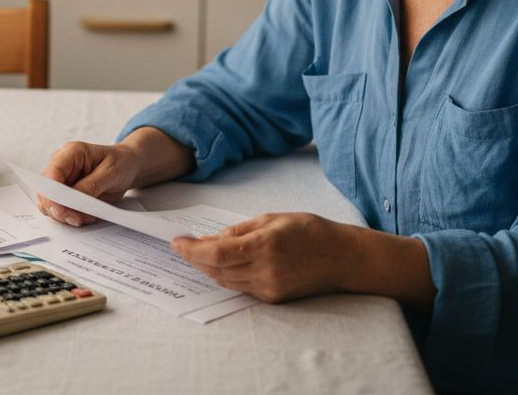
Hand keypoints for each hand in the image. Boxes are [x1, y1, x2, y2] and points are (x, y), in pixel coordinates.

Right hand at [37, 141, 141, 225]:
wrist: (127, 166)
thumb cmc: (120, 163)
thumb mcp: (111, 172)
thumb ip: (91, 185)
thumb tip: (73, 200)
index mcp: (71, 153)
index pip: (51, 173)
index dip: (52, 194)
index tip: (62, 211)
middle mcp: (61, 165)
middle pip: (45, 191)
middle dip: (58, 209)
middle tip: (77, 219)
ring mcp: (62, 180)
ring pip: (49, 203)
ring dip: (65, 215)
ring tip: (87, 217)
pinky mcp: (65, 193)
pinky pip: (59, 209)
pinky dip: (70, 216)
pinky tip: (86, 216)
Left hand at [170, 213, 354, 303]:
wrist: (341, 257)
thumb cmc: (309, 230)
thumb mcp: (272, 219)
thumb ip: (239, 230)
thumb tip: (211, 239)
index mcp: (264, 245)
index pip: (216, 253)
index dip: (191, 250)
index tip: (177, 242)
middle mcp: (264, 270)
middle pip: (216, 269)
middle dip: (195, 258)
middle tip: (184, 246)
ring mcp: (269, 287)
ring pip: (225, 281)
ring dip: (209, 268)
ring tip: (200, 253)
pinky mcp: (273, 298)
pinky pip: (240, 287)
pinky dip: (227, 275)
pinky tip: (224, 264)